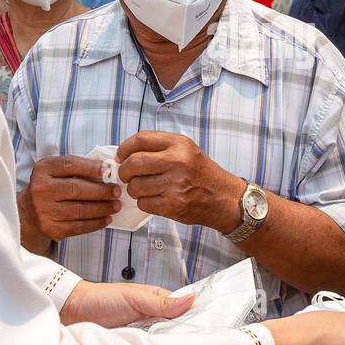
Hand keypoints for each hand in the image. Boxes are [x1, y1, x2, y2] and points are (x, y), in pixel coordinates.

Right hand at [19, 155, 119, 243]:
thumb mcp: (57, 170)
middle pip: (76, 189)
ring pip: (79, 210)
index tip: (109, 171)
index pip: (69, 165)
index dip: (91, 168)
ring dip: (102, 208)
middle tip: (116, 192)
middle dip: (101, 191)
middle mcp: (41, 189)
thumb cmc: (50, 186)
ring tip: (115, 206)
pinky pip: (78, 226)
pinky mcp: (50, 228)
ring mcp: (44, 210)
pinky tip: (106, 218)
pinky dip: (96, 223)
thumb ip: (78, 167)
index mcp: (43, 169)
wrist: (27, 212)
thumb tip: (108, 172)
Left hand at [59, 280, 194, 328]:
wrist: (73, 313)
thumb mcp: (135, 298)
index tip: (206, 332)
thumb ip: (162, 303)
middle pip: (176, 332)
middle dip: (180, 339)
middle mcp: (153, 319)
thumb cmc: (101, 299)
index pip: (184, 312)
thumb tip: (192, 299)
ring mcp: (144, 335)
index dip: (194, 321)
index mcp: (158, 302)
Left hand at [117, 131, 242, 231]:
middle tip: (126, 175)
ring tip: (145, 189)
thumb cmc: (201, 173)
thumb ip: (159, 148)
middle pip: (134, 163)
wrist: (223, 197)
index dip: (124, 148)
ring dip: (134, 189)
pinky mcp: (173, 205)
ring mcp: (175, 184)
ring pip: (136, 186)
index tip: (121, 156)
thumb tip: (125, 154)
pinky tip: (154, 199)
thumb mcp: (186, 150)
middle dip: (124, 171)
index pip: (140, 139)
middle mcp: (177, 161)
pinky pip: (143, 203)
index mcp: (179, 144)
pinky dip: (144, 203)